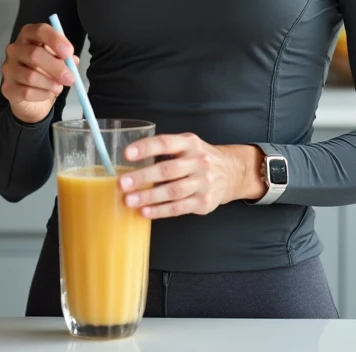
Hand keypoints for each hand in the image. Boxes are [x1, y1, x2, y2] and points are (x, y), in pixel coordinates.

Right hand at [0, 23, 79, 124]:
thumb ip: (66, 59)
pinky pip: (26, 92)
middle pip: (34, 54)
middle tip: (70, 78)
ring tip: (59, 88)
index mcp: (29, 37)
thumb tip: (72, 61)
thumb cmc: (46, 72)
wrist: (33, 98)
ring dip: (50, 84)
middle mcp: (15, 49)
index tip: (68, 52)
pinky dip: (42, 95)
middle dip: (56, 67)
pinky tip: (47, 94)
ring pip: (30, 76)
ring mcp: (9, 68)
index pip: (39, 30)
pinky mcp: (8, 88)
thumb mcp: (59, 61)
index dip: (55, 40)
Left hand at [118, 133, 264, 218]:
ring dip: (149, 197)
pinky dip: (160, 211)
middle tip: (123, 183)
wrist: (232, 172)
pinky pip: (179, 208)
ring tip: (130, 200)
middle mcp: (198, 162)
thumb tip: (131, 162)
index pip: (165, 143)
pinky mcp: (204, 202)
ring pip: (172, 191)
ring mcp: (203, 183)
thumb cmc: (200, 158)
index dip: (145, 148)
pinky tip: (146, 211)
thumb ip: (165, 150)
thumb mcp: (187, 145)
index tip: (127, 154)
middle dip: (143, 177)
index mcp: (190, 143)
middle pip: (168, 170)